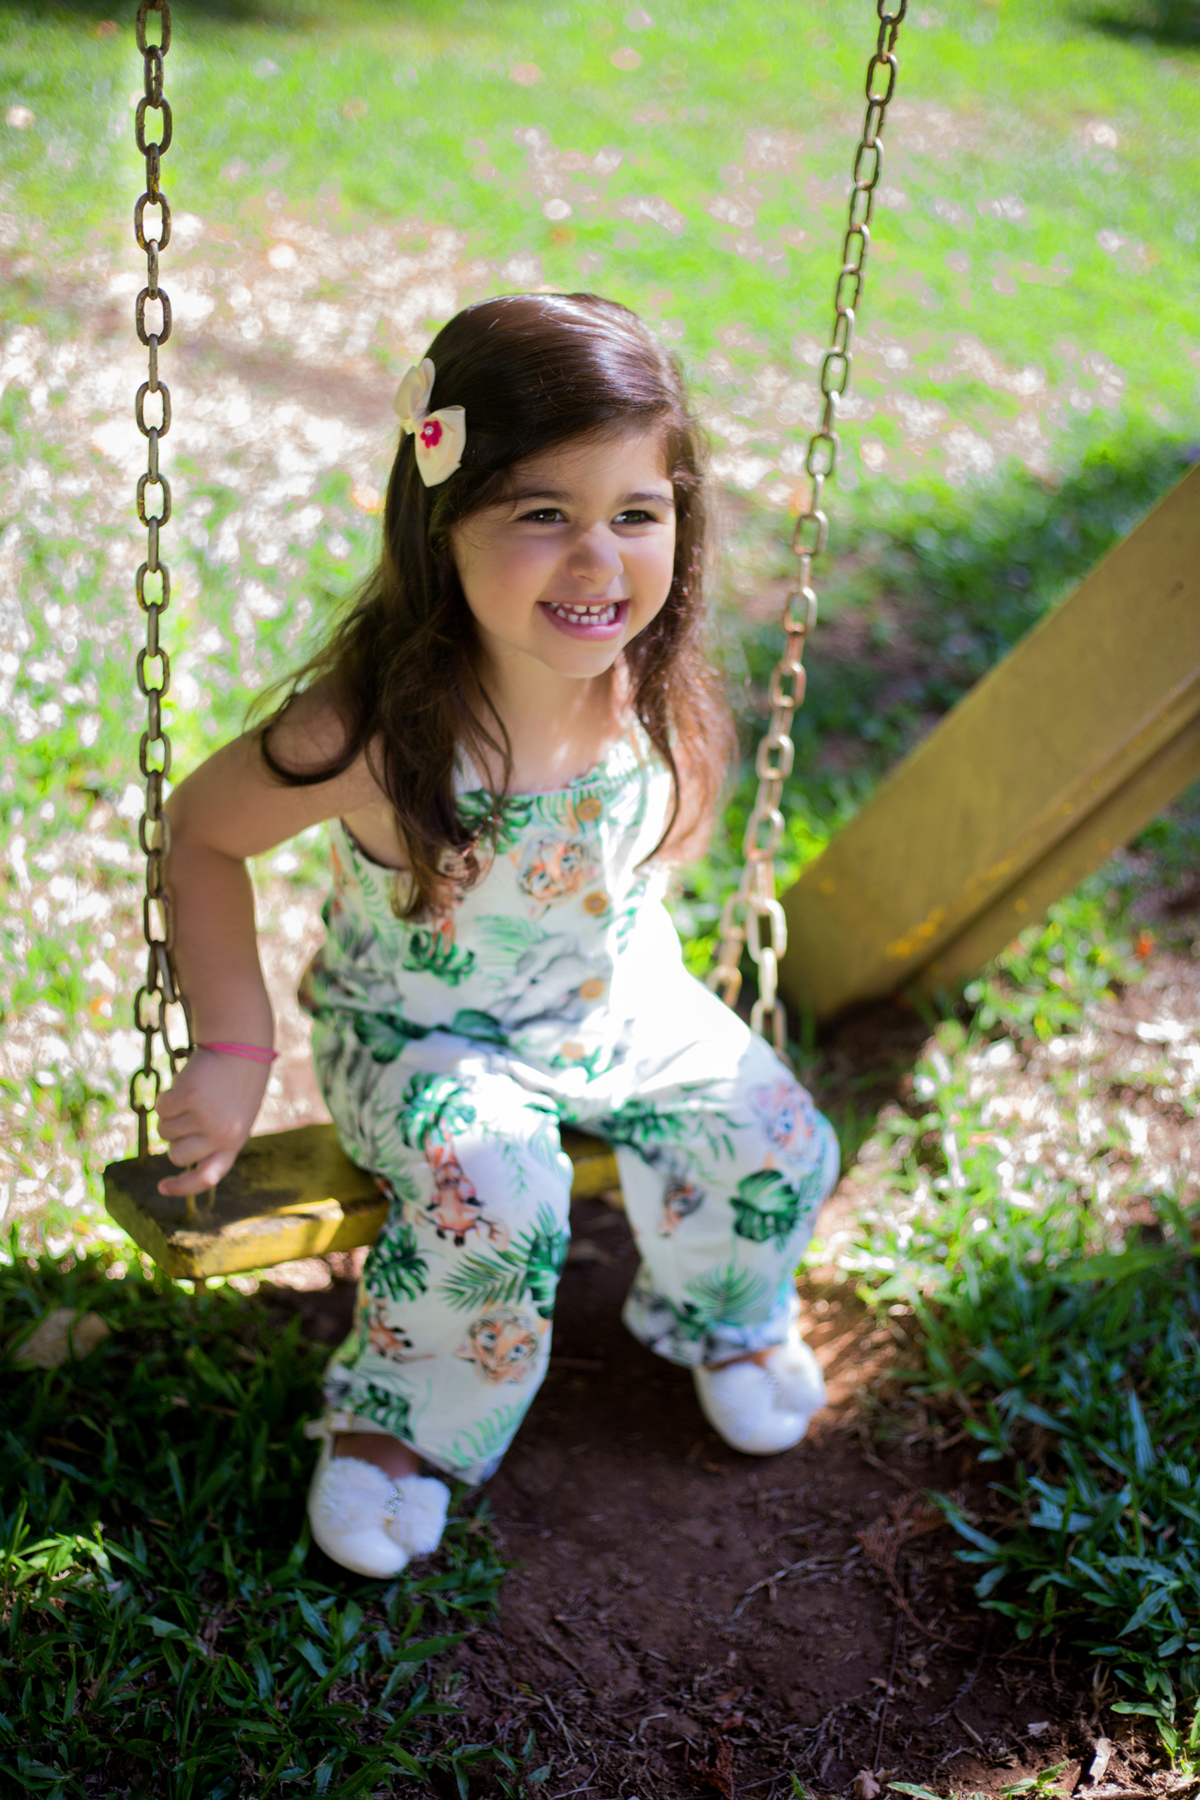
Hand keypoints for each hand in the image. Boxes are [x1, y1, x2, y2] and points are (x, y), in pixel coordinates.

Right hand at [156, 1048, 270, 1195]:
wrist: (242, 1046)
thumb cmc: (237, 1084)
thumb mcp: (235, 1117)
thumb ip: (214, 1140)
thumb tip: (178, 1158)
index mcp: (234, 1143)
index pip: (207, 1177)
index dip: (182, 1187)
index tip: (162, 1188)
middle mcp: (220, 1135)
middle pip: (176, 1155)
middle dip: (175, 1138)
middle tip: (189, 1115)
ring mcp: (204, 1117)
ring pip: (165, 1130)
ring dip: (171, 1114)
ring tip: (195, 1094)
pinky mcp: (188, 1097)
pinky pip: (161, 1108)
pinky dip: (167, 1096)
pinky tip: (187, 1082)